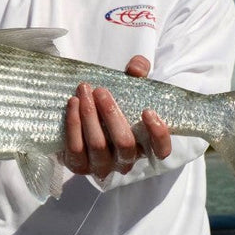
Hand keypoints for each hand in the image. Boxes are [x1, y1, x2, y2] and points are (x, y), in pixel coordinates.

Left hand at [62, 55, 171, 178]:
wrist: (84, 117)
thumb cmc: (112, 104)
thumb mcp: (129, 86)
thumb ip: (138, 72)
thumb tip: (136, 68)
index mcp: (144, 145)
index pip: (161, 150)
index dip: (158, 135)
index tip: (148, 111)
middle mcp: (126, 161)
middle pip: (124, 143)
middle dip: (111, 114)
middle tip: (101, 91)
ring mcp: (103, 167)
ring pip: (98, 145)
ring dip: (90, 115)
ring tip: (84, 92)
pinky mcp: (79, 166)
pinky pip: (76, 148)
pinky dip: (74, 124)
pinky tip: (73, 103)